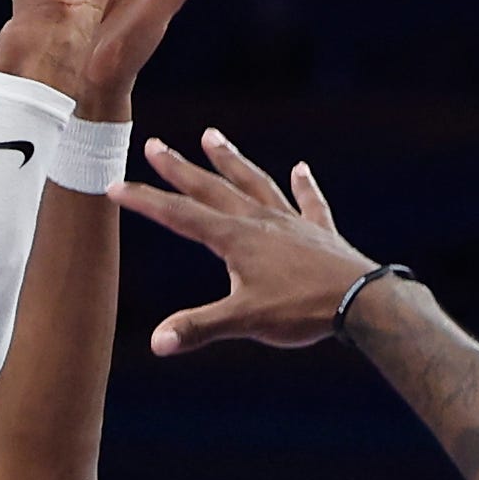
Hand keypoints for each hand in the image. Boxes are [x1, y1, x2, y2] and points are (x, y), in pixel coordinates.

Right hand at [112, 132, 379, 355]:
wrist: (364, 302)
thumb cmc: (304, 311)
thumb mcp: (246, 321)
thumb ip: (199, 328)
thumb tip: (158, 342)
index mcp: (236, 239)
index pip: (181, 215)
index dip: (145, 201)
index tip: (115, 185)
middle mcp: (261, 222)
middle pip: (212, 189)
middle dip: (179, 169)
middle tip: (154, 144)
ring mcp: (292, 223)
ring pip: (255, 184)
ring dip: (231, 161)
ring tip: (212, 136)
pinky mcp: (321, 234)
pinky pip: (310, 203)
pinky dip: (304, 186)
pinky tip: (302, 168)